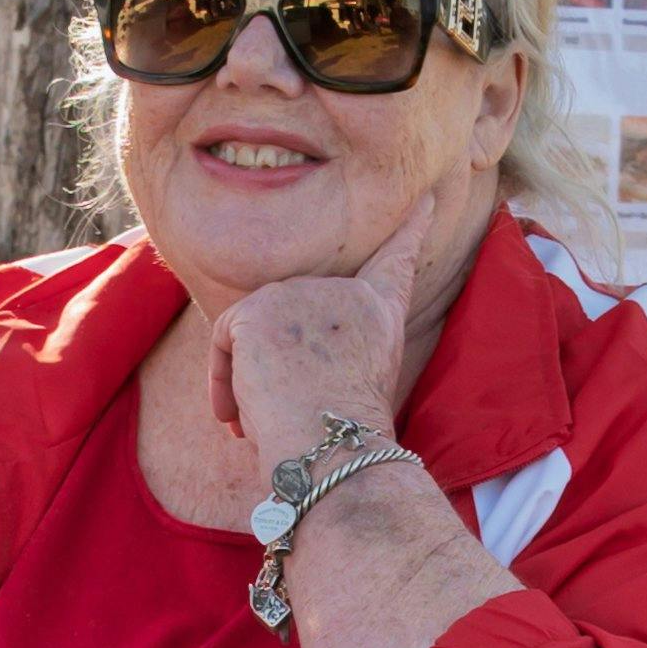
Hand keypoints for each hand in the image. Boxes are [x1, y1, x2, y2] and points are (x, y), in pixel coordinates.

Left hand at [206, 192, 435, 459]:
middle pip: (292, 316)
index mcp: (379, 312)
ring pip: (256, 331)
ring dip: (250, 383)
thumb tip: (278, 357)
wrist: (333, 446)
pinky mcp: (258, 308)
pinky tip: (238, 418)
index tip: (423, 201)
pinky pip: (224, 340)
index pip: (394, 260)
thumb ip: (333, 349)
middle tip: (279, 420)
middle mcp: (344, 292)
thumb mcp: (359, 384)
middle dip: (278, 367)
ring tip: (263, 425)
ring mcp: (300, 293)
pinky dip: (223, 383)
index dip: (410, 230)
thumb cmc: (345, 438)